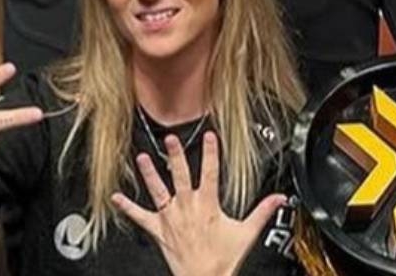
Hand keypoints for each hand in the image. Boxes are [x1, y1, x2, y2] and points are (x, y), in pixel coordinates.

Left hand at [112, 132, 287, 275]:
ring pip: (158, 192)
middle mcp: (187, 208)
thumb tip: (279, 199)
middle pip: (180, 176)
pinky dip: (127, 208)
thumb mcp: (246, 233)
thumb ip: (262, 212)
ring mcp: (171, 219)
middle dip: (176, 156)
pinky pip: (141, 218)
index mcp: (208, 205)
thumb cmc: (222, 260)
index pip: (210, 172)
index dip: (210, 152)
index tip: (209, 135)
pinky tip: (116, 198)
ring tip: (142, 157)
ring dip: (149, 174)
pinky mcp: (159, 232)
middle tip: (170, 138)